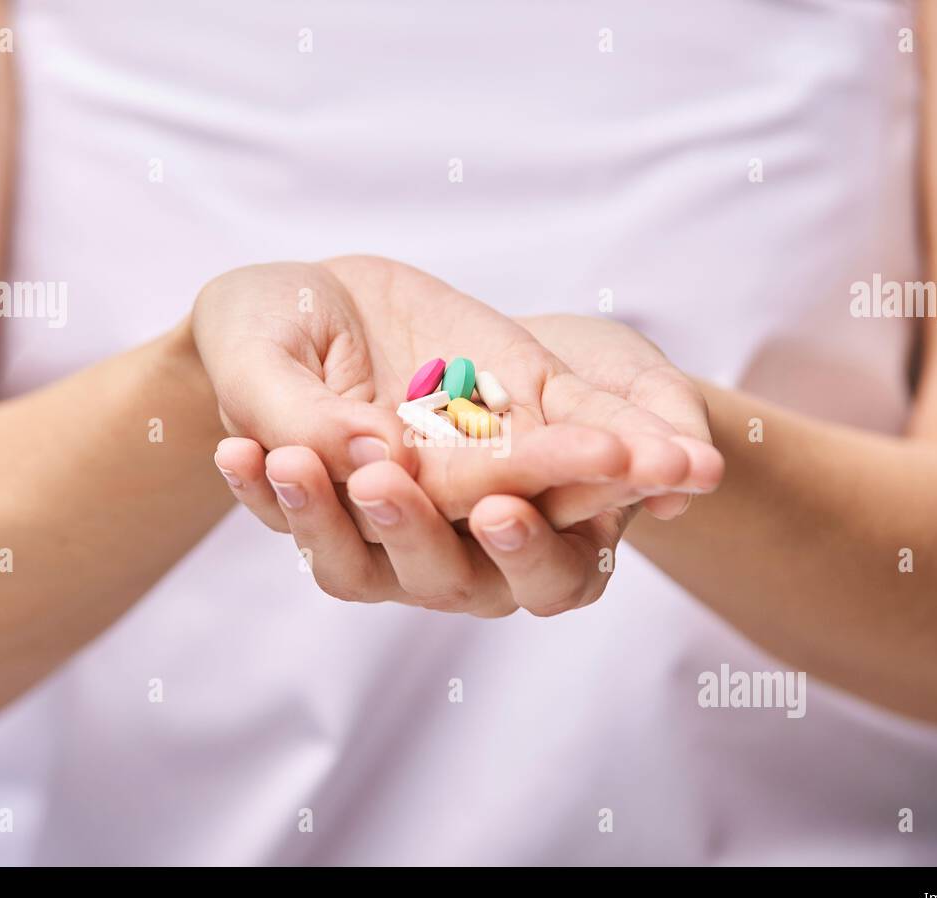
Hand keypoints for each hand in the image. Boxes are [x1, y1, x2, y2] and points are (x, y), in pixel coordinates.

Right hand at [193, 256, 701, 528]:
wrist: (304, 296)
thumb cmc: (258, 335)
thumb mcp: (253, 358)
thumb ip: (295, 413)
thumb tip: (371, 454)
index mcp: (346, 522)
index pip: (375, 550)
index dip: (392, 524)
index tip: (388, 477)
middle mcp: (426, 516)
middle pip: (475, 561)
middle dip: (507, 536)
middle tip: (512, 506)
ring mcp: (486, 467)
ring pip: (553, 514)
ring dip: (602, 501)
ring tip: (653, 479)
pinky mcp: (535, 406)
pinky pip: (593, 435)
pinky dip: (638, 444)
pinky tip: (684, 461)